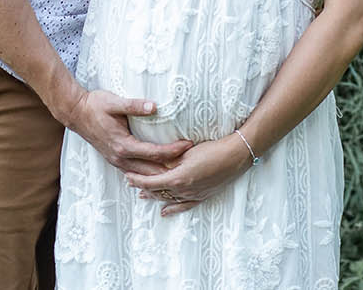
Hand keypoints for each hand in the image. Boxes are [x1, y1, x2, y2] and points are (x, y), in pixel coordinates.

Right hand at [61, 88, 191, 175]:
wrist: (75, 112)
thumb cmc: (95, 105)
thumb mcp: (115, 102)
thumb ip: (135, 106)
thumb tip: (155, 106)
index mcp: (123, 145)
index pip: (155, 153)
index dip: (174, 150)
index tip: (189, 144)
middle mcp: (121, 158)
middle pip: (152, 171)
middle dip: (172, 168)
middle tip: (192, 164)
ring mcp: (117, 161)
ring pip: (144, 176)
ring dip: (162, 174)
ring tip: (180, 171)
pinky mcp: (115, 160)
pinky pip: (136, 172)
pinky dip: (150, 174)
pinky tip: (160, 173)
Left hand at [124, 134, 252, 216]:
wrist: (235, 156)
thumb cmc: (211, 149)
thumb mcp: (186, 152)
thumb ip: (170, 160)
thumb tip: (156, 163)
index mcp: (178, 178)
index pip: (151, 182)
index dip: (137, 180)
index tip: (127, 176)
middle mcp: (184, 190)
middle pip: (158, 191)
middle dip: (143, 187)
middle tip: (131, 183)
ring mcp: (193, 195)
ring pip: (169, 199)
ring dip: (155, 197)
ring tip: (142, 195)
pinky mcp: (202, 196)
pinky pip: (184, 206)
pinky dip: (173, 209)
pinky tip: (164, 212)